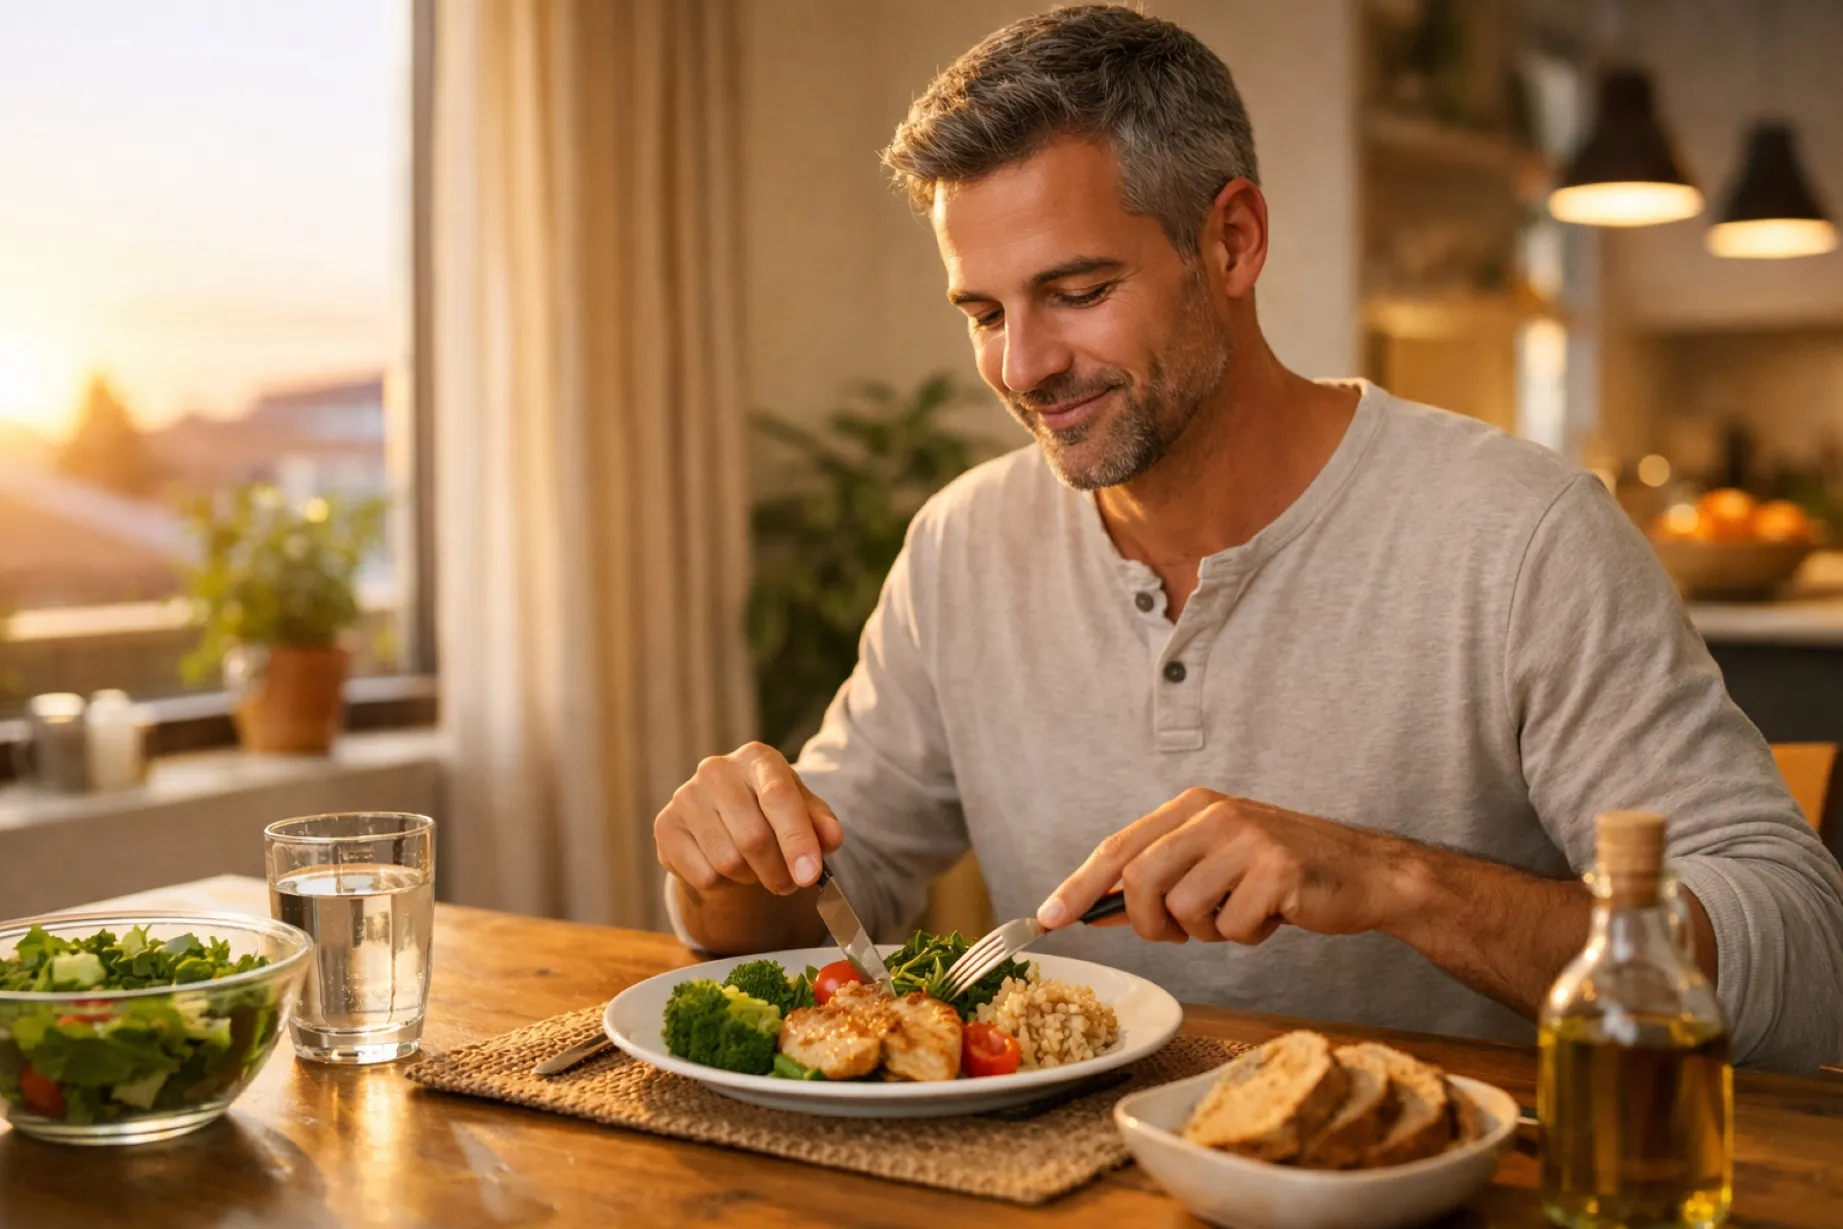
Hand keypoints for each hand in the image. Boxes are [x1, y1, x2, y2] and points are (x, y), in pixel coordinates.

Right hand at [653, 742, 843, 895]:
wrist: (724, 820)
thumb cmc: (772, 812)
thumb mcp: (803, 811)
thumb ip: (821, 823)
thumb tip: (831, 839)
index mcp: (757, 758)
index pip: (778, 797)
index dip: (796, 839)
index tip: (810, 875)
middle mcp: (716, 770)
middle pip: (753, 837)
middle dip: (778, 871)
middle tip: (790, 882)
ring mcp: (685, 796)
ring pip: (728, 862)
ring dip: (751, 878)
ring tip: (756, 868)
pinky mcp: (665, 826)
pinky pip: (703, 875)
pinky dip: (723, 884)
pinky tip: (725, 867)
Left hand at [1038, 788, 1406, 943]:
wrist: (1364, 873)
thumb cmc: (1280, 873)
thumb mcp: (1213, 861)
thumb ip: (1158, 876)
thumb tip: (1090, 906)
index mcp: (1191, 807)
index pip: (1117, 848)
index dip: (1076, 887)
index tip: (1047, 920)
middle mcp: (1214, 814)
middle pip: (1139, 882)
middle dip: (1151, 924)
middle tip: (1183, 932)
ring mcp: (1246, 839)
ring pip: (1183, 911)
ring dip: (1208, 931)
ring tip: (1242, 912)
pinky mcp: (1277, 870)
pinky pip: (1232, 927)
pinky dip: (1248, 936)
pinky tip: (1274, 915)